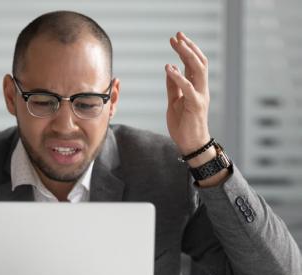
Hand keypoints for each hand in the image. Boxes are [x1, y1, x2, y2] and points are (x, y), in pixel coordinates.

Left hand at [165, 32, 210, 154]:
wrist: (191, 144)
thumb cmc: (184, 125)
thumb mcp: (174, 102)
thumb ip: (173, 86)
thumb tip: (170, 70)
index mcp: (196, 88)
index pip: (194, 64)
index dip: (186, 50)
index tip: (177, 39)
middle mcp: (201, 89)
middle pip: (199, 62)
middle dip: (188, 47)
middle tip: (177, 35)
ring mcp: (200, 96)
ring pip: (198, 70)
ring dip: (187, 55)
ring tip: (177, 45)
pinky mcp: (196, 105)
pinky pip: (188, 88)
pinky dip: (178, 76)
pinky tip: (169, 68)